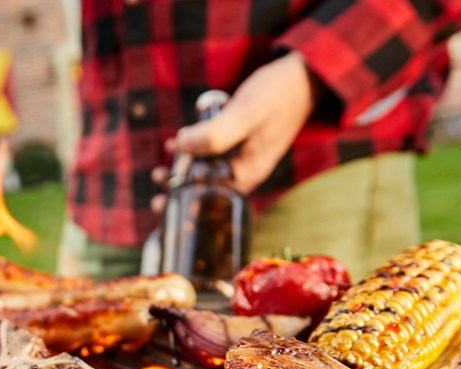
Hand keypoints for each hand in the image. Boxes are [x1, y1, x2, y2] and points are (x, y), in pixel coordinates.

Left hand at [154, 51, 318, 202]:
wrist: (303, 76)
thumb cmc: (277, 94)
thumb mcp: (245, 114)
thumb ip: (214, 134)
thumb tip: (179, 147)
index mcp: (248, 173)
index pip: (210, 200)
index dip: (184, 201)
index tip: (160, 200)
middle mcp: (246, 171)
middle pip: (208, 189)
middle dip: (180, 190)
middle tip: (156, 183)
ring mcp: (244, 158)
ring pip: (208, 172)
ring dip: (183, 172)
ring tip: (160, 172)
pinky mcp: (241, 144)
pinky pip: (214, 157)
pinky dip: (195, 155)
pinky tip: (178, 147)